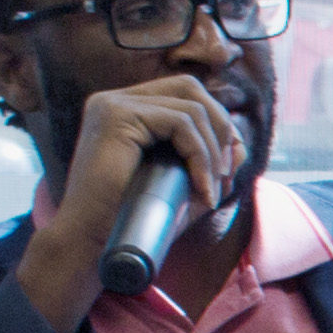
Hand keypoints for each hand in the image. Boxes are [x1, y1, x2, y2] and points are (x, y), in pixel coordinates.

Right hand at [16, 71, 253, 332]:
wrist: (91, 244)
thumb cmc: (134, 221)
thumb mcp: (181, 185)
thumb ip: (208, 161)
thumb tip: (240, 144)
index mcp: (126, 109)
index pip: (185, 93)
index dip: (217, 125)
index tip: (226, 169)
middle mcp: (115, 100)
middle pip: (190, 87)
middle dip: (220, 129)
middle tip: (225, 174)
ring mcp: (112, 104)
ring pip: (191, 108)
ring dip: (213, 152)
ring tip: (212, 189)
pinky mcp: (116, 116)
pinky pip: (181, 124)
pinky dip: (201, 157)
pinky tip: (202, 191)